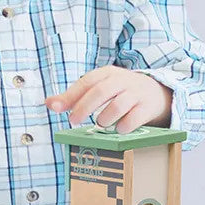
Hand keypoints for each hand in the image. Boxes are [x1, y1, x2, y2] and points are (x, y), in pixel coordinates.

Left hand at [45, 66, 172, 132]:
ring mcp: (136, 93)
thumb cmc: (119, 92)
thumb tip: (48, 104)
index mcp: (107, 74)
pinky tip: (118, 130)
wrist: (156, 92)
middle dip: (84, 107)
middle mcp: (122, 81)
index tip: (55, 108)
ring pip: (118, 105)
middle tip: (73, 121)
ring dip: (105, 118)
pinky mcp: (147, 107)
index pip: (87, 82)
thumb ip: (74, 97)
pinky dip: (123, 127)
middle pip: (101, 92)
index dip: (70, 95)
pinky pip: (134, 118)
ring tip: (101, 124)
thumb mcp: (98, 88)